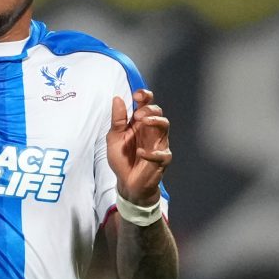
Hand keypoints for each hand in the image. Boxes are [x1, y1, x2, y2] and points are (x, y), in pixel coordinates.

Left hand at [106, 88, 171, 204]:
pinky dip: (152, 152)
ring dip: (155, 121)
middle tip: (137, 115)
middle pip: (158, 111)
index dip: (145, 96)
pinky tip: (140, 153)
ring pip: (165, 125)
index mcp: (139, 124)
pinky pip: (163, 153)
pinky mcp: (161, 160)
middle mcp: (150, 131)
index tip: (137, 95)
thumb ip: (117, 120)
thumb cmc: (122, 159)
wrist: (127, 183)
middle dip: (149, 109)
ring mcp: (158, 144)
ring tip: (142, 122)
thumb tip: (117, 98)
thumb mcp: (114, 138)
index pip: (146, 104)